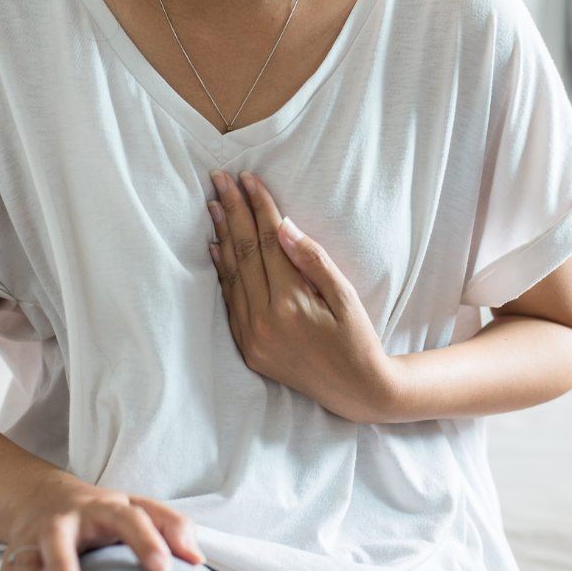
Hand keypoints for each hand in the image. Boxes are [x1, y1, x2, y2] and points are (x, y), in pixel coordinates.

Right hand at [0, 471, 205, 570]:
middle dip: (62, 569)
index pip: (129, 518)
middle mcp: (64, 521)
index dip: (147, 541)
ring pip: (24, 566)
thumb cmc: (103, 511)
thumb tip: (197, 559)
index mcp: (104, 507)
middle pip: (58, 539)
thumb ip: (171, 526)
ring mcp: (33, 540)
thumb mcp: (137, 507)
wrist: (44, 496)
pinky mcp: (11, 559)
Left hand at [206, 168, 395, 422]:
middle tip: (220, 179)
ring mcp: (251, 336)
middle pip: (243, 253)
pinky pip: (229, 302)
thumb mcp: (345, 298)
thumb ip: (312, 261)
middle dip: (232, 212)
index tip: (248, 179)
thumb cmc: (358, 341)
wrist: (356, 391)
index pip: (267, 243)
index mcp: (290, 305)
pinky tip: (215, 247)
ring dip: (221, 236)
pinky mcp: (247, 348)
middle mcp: (263, 320)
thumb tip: (283, 225)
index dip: (258, 208)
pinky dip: (222, 272)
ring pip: (231, 276)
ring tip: (214, 204)